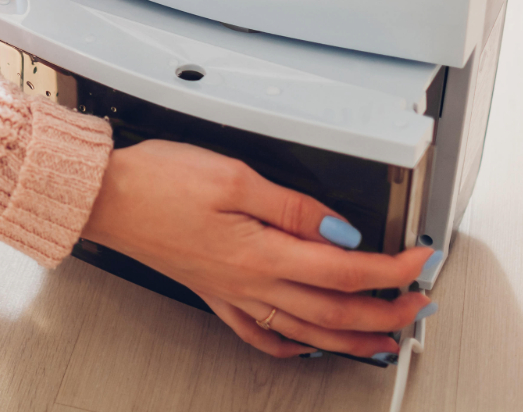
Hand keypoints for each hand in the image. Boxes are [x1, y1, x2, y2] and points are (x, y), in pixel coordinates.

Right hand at [83, 140, 435, 358]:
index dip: (390, 270)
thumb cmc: (157, 181)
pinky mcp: (211, 291)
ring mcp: (229, 292)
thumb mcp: (235, 177)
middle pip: (333, 311)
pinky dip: (289, 345)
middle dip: (384, 313)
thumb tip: (341, 228)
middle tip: (416, 306)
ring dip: (350, 340)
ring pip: (303, 330)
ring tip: (382, 341)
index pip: (344, 270)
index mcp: (260, 254)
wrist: (104, 197)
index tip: (417, 262)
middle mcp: (248, 283)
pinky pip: (258, 332)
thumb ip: (294, 207)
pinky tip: (302, 345)